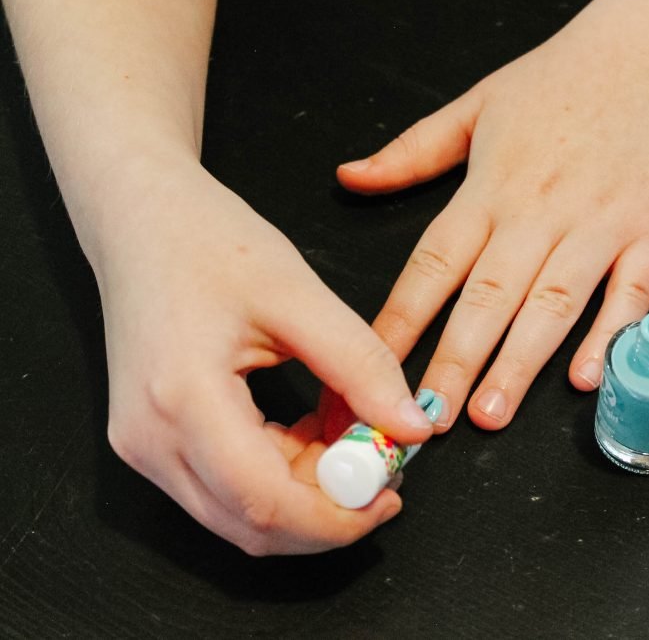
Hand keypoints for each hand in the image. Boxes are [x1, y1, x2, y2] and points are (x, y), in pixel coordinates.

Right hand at [96, 157, 432, 554]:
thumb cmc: (208, 241)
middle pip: (251, 525)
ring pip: (241, 514)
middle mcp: (149, 439)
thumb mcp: (300, 294)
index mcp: (183, 398)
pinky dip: (280, 472)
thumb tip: (412, 428)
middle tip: (382, 469)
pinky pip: (225, 488)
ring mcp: (143, 447)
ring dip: (307, 493)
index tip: (390, 495)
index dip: (337, 518)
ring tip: (348, 432)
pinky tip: (312, 427)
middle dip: (329, 512)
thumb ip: (362, 366)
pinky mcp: (151, 443)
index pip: (264, 502)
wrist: (140, 219)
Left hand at [335, 0, 648, 430]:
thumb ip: (412, 150)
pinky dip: (608, 336)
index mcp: (492, 185)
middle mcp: (540, 210)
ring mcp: (600, 224)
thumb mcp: (477, 102)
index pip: (433, 263)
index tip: (371, 365)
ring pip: (552, 304)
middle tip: (425, 417)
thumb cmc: (566, 77)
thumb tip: (349, 178)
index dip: (400, 319)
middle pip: (487, 296)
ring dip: (519, 363)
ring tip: (489, 413)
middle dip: (452, 361)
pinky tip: (585, 378)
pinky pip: (630, 294)